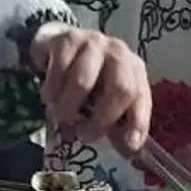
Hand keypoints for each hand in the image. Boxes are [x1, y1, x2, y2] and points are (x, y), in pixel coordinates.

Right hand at [29, 23, 150, 150]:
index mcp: (134, 71)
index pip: (141, 97)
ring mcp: (94, 43)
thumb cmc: (87, 80)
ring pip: (83, 81)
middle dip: (101, 119)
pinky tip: (49, 95)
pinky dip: (51, 90)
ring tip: (60, 115)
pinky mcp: (68, 39)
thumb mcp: (104, 102)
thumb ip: (116, 124)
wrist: (57, 45)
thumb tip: (128, 151)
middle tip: (83, 134)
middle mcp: (119, 54)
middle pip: (120, 88)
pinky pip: (59, 70)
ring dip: (68, 106)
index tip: (128, 145)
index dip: (138, 122)